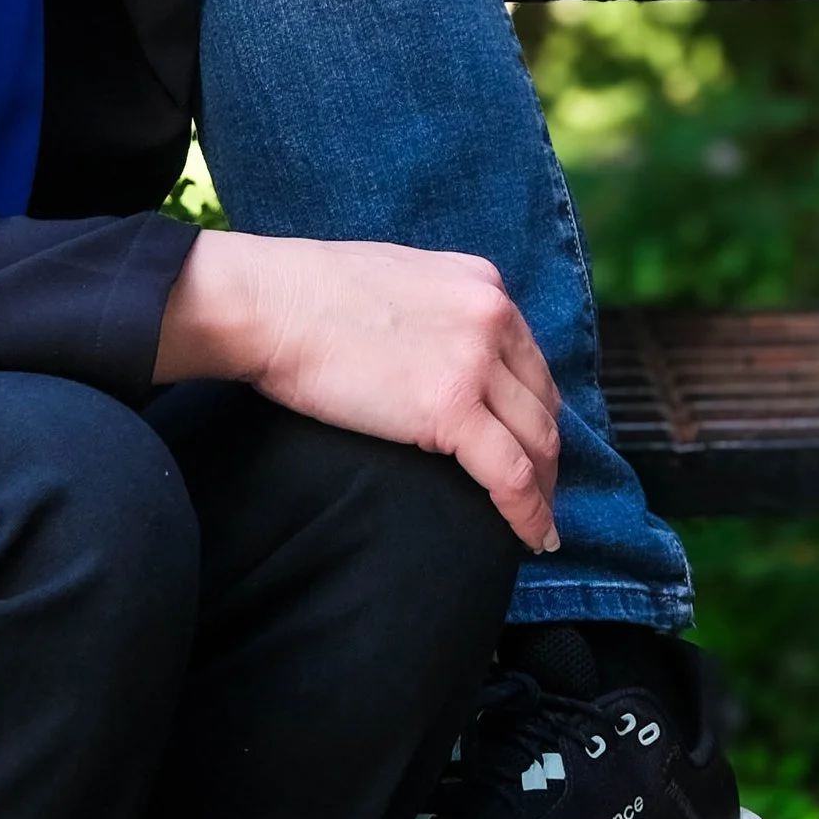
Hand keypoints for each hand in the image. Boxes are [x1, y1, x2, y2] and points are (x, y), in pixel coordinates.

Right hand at [154, 230, 561, 550]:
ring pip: (537, 441)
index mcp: (481, 285)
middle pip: (541, 402)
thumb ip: (437, 314)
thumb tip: (438, 355)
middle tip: (542, 493)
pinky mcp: (451, 409)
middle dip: (547, 454)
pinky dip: (529, 513)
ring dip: (545, 489)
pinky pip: (511, 475)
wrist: (272, 303)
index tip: (530, 442)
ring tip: (538, 524)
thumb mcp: (400, 281)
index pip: (528, 360)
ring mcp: (475, 363)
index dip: (535, 410)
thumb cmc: (309, 293)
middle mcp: (491, 318)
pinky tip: (533, 537)